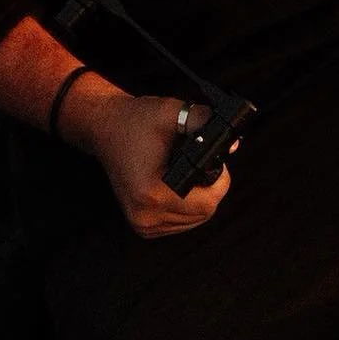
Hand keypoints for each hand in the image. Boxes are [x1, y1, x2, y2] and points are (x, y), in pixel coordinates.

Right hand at [80, 89, 230, 237]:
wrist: (105, 129)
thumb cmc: (135, 121)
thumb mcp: (171, 112)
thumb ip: (204, 121)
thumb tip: (233, 143)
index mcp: (151, 192)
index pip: (207, 204)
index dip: (220, 182)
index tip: (217, 162)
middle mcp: (145, 215)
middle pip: (202, 214)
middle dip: (211, 189)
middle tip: (203, 165)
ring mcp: (142, 224)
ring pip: (192, 221)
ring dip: (199, 199)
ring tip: (189, 173)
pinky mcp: (142, 227)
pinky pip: (179, 223)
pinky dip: (186, 206)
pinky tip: (180, 187)